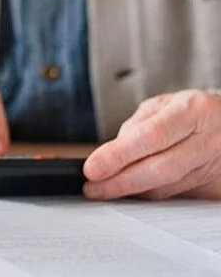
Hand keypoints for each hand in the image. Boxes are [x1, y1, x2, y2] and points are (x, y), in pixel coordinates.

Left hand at [84, 90, 220, 199]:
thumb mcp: (163, 106)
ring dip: (133, 191)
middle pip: (160, 169)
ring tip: (106, 189)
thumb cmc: (193, 112)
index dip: (118, 156)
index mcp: (192, 111)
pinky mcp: (216, 187)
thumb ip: (136, 127)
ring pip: (168, 187)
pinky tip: (134, 192)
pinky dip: (152, 194)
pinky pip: (177, 196)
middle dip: (121, 182)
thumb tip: (108, 156)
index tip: (92, 169)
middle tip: (93, 188)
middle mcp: (208, 139)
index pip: (150, 137)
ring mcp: (216, 165)